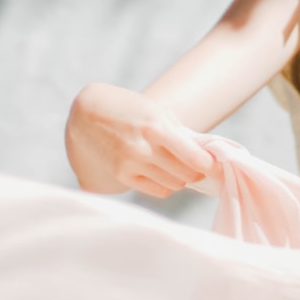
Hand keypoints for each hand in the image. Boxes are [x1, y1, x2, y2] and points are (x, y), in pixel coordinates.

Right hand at [64, 82, 214, 198]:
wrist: (87, 114)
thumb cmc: (127, 109)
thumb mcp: (155, 112)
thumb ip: (179, 133)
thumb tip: (205, 155)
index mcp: (156, 128)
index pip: (194, 157)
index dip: (209, 164)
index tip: (213, 163)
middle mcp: (144, 149)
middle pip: (187, 174)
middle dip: (197, 171)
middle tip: (198, 165)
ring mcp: (131, 164)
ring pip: (174, 184)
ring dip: (181, 178)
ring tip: (178, 167)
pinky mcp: (122, 175)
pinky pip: (157, 190)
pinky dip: (166, 185)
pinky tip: (163, 174)